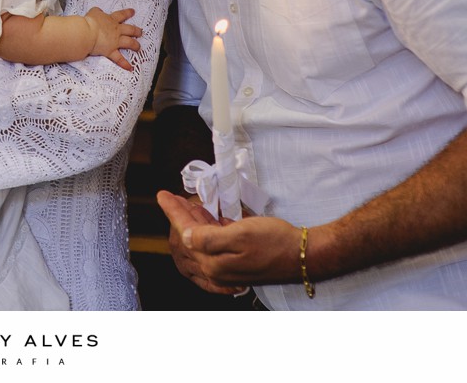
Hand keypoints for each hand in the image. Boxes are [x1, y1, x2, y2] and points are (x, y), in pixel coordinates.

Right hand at [83, 7, 141, 70]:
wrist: (87, 32)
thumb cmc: (89, 22)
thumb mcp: (93, 12)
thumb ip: (97, 11)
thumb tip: (99, 11)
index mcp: (111, 20)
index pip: (121, 15)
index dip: (127, 13)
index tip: (133, 12)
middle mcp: (116, 30)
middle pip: (130, 30)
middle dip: (136, 31)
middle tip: (140, 32)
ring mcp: (115, 41)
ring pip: (129, 43)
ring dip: (135, 45)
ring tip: (138, 47)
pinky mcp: (110, 51)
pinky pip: (119, 59)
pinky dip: (124, 64)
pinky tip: (130, 68)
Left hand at [158, 190, 306, 290]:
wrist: (303, 256)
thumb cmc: (275, 242)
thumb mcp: (240, 233)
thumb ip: (208, 237)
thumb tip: (185, 236)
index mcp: (213, 262)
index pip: (185, 232)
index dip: (173, 211)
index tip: (163, 195)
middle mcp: (215, 270)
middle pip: (188, 240)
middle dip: (180, 217)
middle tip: (175, 199)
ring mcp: (224, 271)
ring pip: (198, 245)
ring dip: (192, 223)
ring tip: (190, 206)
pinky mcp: (234, 268)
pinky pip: (211, 252)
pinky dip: (206, 235)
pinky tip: (209, 222)